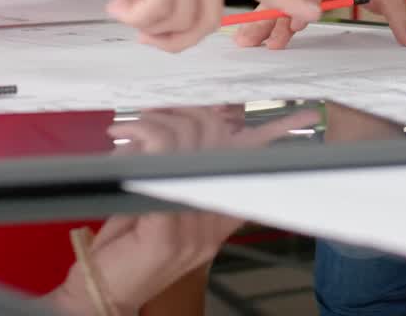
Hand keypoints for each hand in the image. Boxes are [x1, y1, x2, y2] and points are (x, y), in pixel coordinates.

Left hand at [46, 107, 317, 314]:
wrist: (102, 289)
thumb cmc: (128, 243)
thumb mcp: (161, 202)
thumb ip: (182, 169)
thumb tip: (190, 122)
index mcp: (222, 216)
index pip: (257, 172)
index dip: (280, 139)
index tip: (304, 119)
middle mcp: (215, 224)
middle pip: (217, 143)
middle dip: (184, 115)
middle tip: (150, 116)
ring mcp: (194, 232)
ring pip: (188, 146)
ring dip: (153, 123)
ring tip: (128, 129)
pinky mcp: (166, 234)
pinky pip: (163, 166)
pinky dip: (143, 138)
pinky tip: (122, 135)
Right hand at [65, 0, 320, 52]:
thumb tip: (165, 22)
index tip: (313, 13)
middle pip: (207, 20)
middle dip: (174, 39)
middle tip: (144, 32)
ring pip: (180, 21)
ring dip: (146, 27)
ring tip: (124, 8)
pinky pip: (154, 14)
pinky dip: (132, 17)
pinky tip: (118, 2)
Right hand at [233, 0, 405, 49]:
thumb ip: (399, 16)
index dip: (304, 9)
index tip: (296, 28)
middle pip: (287, 2)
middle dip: (273, 22)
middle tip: (264, 44)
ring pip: (274, 5)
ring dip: (258, 23)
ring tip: (243, 42)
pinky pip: (272, 8)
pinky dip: (258, 22)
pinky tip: (246, 39)